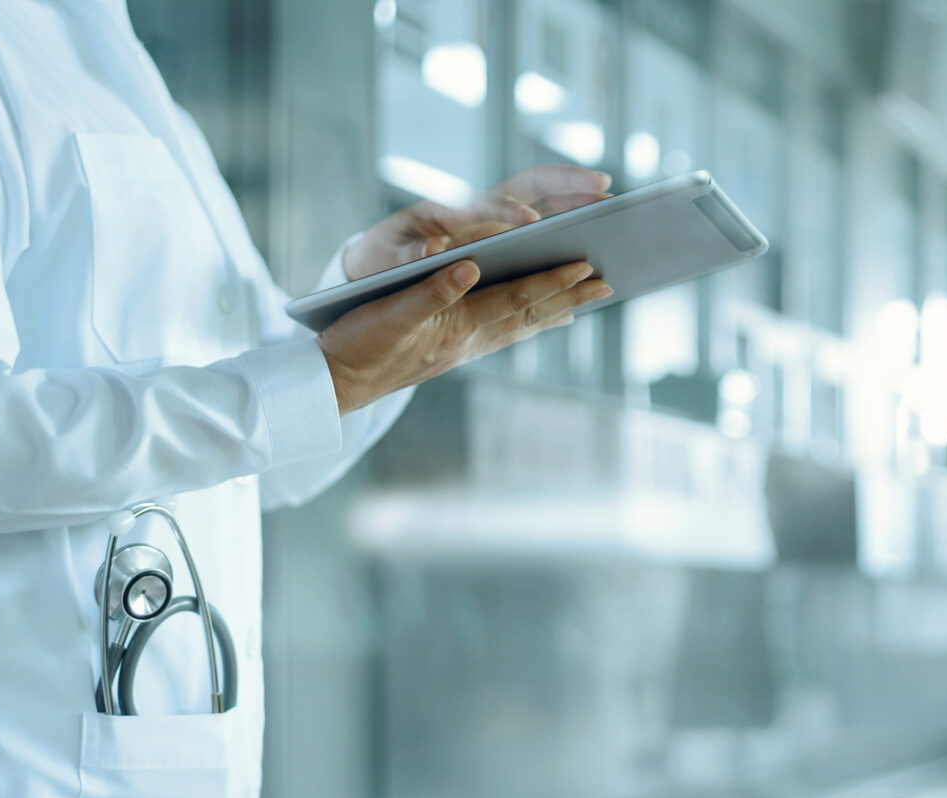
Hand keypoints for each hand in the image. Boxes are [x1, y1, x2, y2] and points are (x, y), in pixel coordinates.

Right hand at [317, 259, 612, 413]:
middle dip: (570, 298)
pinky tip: (539, 319)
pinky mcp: (452, 351)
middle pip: (530, 315)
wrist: (338, 382)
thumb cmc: (360, 343)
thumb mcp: (391, 312)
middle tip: (609, 284)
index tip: (586, 266)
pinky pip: (503, 334)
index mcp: (458, 324)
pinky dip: (527, 323)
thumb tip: (469, 266)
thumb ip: (431, 289)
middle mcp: (469, 339)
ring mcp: (463, 347)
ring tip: (586, 301)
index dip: (551, 281)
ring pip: (521, 325)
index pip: (516, 299)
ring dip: (555, 310)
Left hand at [343, 165, 612, 279]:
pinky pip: (546, 232)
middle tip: (606, 189)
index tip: (531, 222)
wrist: (379, 260)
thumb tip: (430, 253)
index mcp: (453, 209)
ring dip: (581, 204)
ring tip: (615, 213)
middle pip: (533, 186)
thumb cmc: (382, 255)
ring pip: (548, 205)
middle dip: (568, 184)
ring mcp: (497, 222)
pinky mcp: (505, 240)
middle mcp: (481, 209)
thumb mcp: (387, 254)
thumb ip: (407, 255)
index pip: (488, 200)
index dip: (509, 209)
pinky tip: (595, 256)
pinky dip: (571, 235)